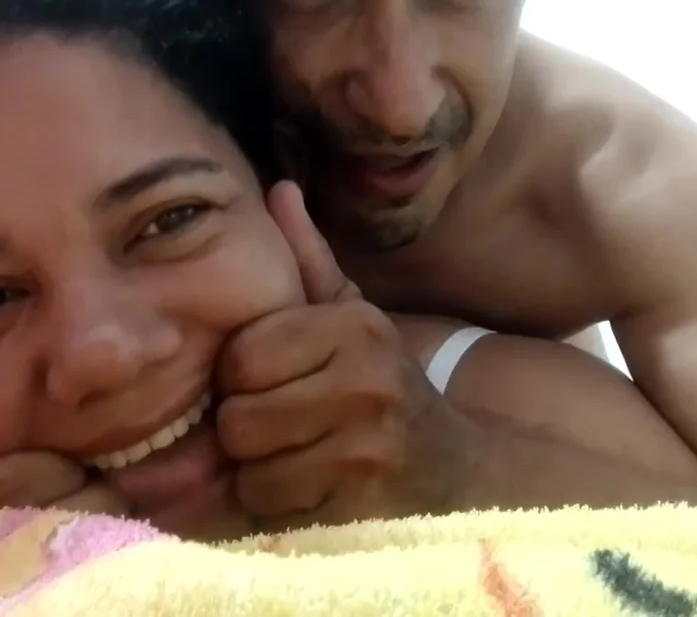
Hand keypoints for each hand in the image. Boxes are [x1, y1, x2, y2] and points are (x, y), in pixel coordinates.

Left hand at [215, 181, 472, 530]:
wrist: (459, 469)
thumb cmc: (383, 388)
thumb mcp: (352, 319)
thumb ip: (310, 261)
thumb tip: (279, 189)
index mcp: (354, 326)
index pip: (240, 357)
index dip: (240, 382)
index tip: (270, 387)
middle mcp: (366, 377)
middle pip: (238, 417)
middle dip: (246, 433)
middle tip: (280, 430)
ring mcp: (369, 440)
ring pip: (251, 468)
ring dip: (259, 476)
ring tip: (295, 459)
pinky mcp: (365, 496)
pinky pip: (275, 507)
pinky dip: (280, 507)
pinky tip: (313, 489)